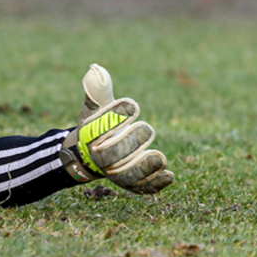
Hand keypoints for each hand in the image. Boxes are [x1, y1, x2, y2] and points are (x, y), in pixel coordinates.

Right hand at [60, 64, 174, 193]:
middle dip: (129, 142)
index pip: (97, 128)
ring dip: (142, 168)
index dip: (114, 117)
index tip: (132, 104)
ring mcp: (114, 172)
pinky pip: (140, 188)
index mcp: (88, 136)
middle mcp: (98, 157)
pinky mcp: (129, 183)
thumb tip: (95, 69)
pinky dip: (153, 184)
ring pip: (125, 175)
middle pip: (110, 155)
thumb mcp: (97, 107)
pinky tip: (169, 175)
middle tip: (147, 128)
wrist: (92, 156)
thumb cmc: (98, 126)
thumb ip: (98, 90)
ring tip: (159, 157)